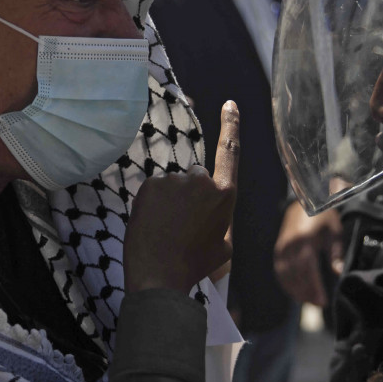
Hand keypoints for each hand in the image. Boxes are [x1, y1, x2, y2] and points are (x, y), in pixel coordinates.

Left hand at [124, 101, 238, 294]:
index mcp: (225, 195)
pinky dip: (152, 204)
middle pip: (196, 177)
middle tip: (182, 226)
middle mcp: (201, 181)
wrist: (160, 276)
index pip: (229, 152)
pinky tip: (153, 225)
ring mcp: (174, 182)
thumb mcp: (223, 246)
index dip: (231, 126)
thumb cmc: (194, 265)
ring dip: (169, 202)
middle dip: (190, 195)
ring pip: (172, 186)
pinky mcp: (151, 185)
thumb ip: (221, 221)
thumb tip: (213, 213)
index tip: (229, 105)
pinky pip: (153, 190)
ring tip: (166, 231)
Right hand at [273, 202, 344, 306]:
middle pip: (296, 276)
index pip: (307, 270)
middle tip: (319, 304)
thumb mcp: (334, 233)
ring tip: (309, 301)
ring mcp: (282, 248)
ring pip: (286, 276)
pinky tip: (296, 292)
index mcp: (304, 240)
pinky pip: (280, 271)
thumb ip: (336, 254)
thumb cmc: (323, 218)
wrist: (303, 204)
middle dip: (307, 292)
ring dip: (296, 291)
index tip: (323, 300)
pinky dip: (286, 284)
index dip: (314, 287)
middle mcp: (290, 245)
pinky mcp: (278, 250)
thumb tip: (339, 273)